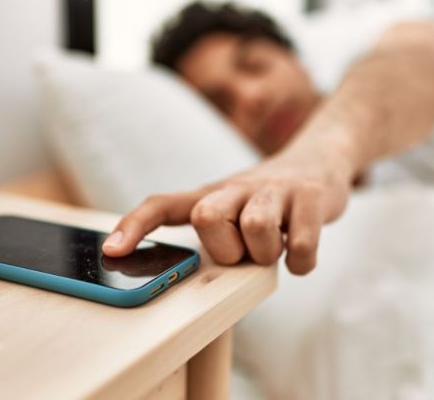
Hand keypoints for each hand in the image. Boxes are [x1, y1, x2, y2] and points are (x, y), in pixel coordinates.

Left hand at [101, 149, 352, 274]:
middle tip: (244, 252)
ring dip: (265, 254)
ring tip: (274, 249)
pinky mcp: (311, 198)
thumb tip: (181, 273)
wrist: (321, 160)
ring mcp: (276, 190)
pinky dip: (299, 262)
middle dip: (224, 249)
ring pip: (256, 227)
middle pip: (206, 216)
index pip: (164, 204)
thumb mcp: (232, 204)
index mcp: (212, 194)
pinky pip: (299, 246)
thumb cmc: (266, 196)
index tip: (112, 252)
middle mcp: (238, 187)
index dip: (135, 225)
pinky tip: (299, 257)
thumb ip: (210, 230)